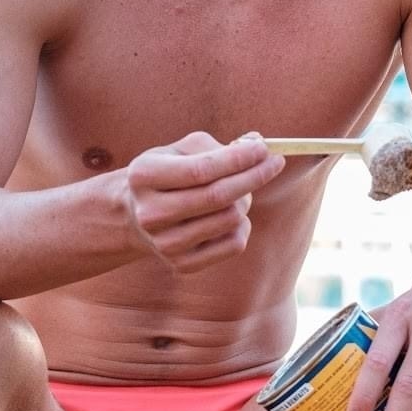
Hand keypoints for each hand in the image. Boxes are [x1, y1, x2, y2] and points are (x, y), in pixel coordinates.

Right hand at [121, 131, 284, 273]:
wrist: (136, 216)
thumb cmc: (168, 173)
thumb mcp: (181, 150)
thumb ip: (217, 146)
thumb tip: (258, 145)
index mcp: (144, 176)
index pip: (200, 170)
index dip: (237, 159)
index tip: (264, 149)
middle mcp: (150, 213)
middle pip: (217, 197)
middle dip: (254, 176)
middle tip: (275, 162)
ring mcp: (164, 243)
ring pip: (231, 219)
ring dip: (245, 200)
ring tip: (238, 192)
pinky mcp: (181, 264)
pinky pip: (234, 244)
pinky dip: (242, 226)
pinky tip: (230, 216)